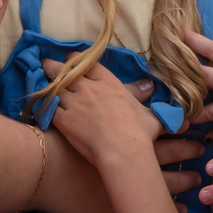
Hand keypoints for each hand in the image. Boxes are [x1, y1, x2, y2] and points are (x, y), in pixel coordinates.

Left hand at [44, 57, 202, 198]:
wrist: (123, 151)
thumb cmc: (139, 133)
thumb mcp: (151, 117)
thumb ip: (154, 108)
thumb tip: (174, 107)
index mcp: (108, 82)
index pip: (85, 62)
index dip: (76, 61)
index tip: (71, 62)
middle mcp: (88, 87)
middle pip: (62, 70)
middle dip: (53, 67)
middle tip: (47, 66)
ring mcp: (73, 103)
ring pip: (51, 86)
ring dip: (45, 84)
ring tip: (39, 82)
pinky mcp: (63, 120)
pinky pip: (46, 108)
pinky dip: (42, 105)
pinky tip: (38, 105)